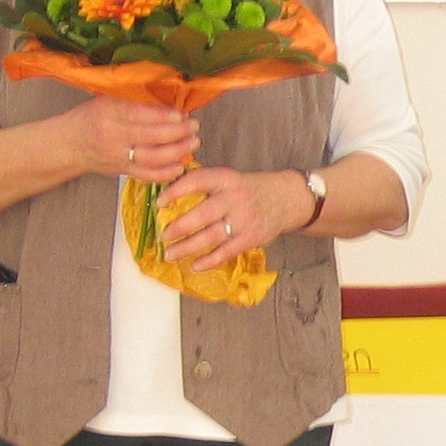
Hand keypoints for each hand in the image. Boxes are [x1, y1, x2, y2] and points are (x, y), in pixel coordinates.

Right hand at [68, 97, 197, 183]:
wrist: (67, 145)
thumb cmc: (89, 118)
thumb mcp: (106, 101)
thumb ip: (133, 102)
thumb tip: (167, 102)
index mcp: (109, 112)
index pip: (141, 114)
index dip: (165, 115)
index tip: (182, 114)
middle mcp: (113, 135)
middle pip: (151, 136)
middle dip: (177, 132)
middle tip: (194, 127)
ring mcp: (117, 156)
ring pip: (152, 157)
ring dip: (177, 151)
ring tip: (193, 143)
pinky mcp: (121, 171)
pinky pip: (146, 175)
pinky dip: (165, 173)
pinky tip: (180, 166)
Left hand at [159, 166, 312, 269]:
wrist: (286, 199)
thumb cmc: (248, 189)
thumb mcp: (228, 179)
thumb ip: (203, 184)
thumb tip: (167, 193)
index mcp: (226, 179)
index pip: (197, 181)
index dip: (176, 191)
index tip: (159, 203)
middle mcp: (235, 198)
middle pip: (203, 214)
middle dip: (180, 227)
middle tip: (164, 236)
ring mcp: (244, 219)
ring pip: (212, 236)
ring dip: (188, 247)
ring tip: (170, 254)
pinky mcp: (252, 238)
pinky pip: (226, 252)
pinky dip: (209, 261)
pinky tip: (194, 266)